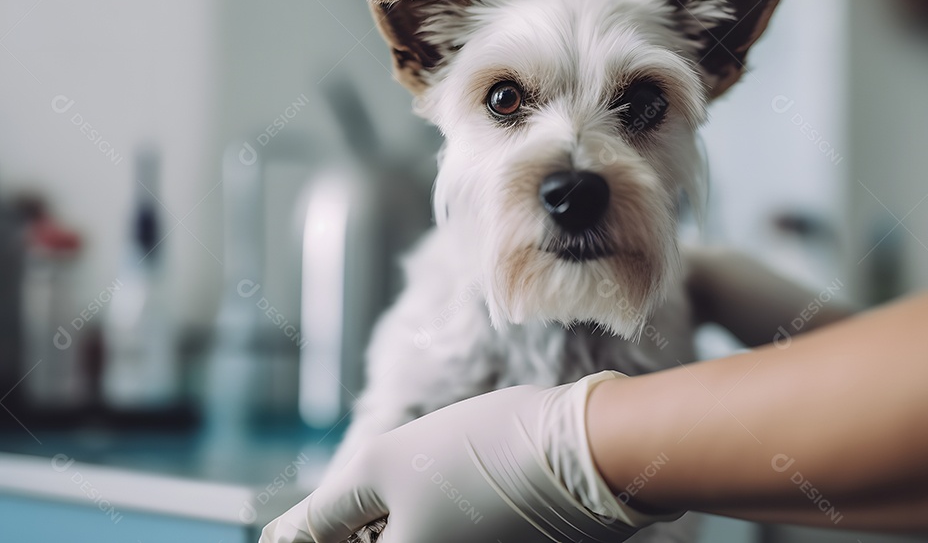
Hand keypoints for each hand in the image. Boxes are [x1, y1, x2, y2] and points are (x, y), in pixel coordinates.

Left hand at [260, 372, 677, 542]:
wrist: (589, 453)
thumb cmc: (484, 455)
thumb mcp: (386, 466)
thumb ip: (326, 510)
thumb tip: (279, 539)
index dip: (313, 536)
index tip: (318, 516)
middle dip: (360, 528)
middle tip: (374, 494)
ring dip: (394, 524)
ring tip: (419, 481)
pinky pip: (450, 542)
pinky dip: (435, 523)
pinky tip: (452, 488)